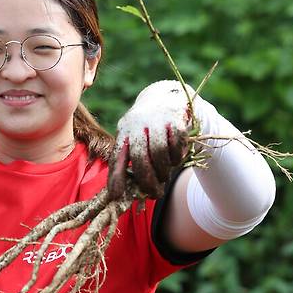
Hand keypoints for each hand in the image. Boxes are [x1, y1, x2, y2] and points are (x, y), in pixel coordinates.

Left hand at [107, 80, 194, 199]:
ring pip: (159, 152)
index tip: (115, 196)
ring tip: (165, 176)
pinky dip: (177, 155)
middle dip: (147, 180)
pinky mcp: (175, 118)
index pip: (117, 156)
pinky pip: (176, 144)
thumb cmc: (145, 126)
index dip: (115, 177)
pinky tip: (176, 158)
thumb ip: (131, 159)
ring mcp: (156, 120)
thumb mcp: (133, 137)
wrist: (164, 96)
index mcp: (123, 131)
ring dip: (164, 170)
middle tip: (154, 194)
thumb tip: (129, 191)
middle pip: (140, 157)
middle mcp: (137, 124)